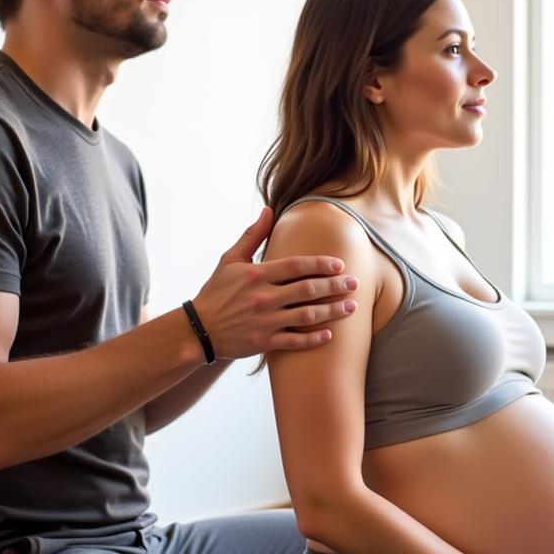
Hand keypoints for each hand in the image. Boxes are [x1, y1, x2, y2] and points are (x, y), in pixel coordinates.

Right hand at [191, 207, 358, 358]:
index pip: (297, 265)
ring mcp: (265, 322)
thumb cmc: (216, 291)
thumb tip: (268, 210)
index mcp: (257, 274)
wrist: (199, 329)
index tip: (340, 264)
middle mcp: (263, 297)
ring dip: (332, 311)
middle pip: (308, 289)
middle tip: (355, 284)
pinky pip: (294, 341)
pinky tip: (330, 335)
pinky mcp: (264, 343)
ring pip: (307, 315)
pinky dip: (313, 338)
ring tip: (351, 307)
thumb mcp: (230, 259)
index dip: (322, 264)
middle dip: (335, 286)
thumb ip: (252, 235)